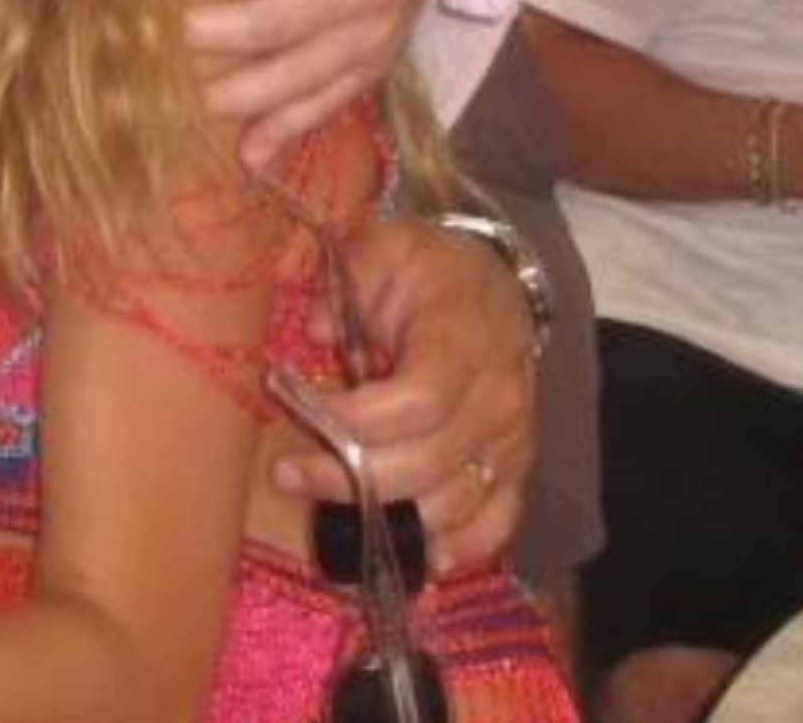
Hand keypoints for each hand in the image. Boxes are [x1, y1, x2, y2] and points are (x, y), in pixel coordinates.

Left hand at [184, 0, 477, 169]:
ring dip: (233, 94)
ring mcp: (373, 30)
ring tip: (175, 97)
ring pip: (295, 77)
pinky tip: (247, 154)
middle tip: (139, 38)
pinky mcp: (375, 61)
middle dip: (203, 36)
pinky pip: (330, 103)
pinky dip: (287, 131)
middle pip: (271, 25)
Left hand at [268, 218, 534, 574]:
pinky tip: (419, 558)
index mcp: (465, 339)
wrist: (494, 284)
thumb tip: (316, 330)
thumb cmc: (429, 269)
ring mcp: (512, 439)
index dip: (357, 420)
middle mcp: (498, 398)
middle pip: (428, 463)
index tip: (299, 408)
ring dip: (388, 515)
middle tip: (286, 472)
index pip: (419, 399)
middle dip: (349, 477)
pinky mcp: (516, 467)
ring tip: (325, 503)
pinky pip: (499, 522)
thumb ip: (349, 276)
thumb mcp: (384, 245)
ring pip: (455, 503)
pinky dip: (462, 549)